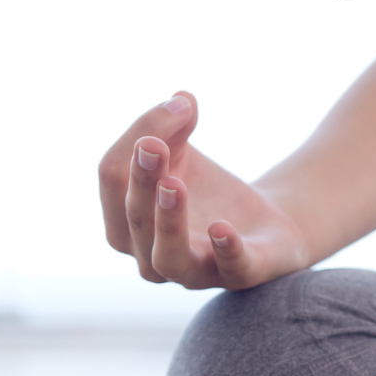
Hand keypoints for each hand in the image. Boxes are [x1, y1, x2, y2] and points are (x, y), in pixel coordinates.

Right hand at [98, 92, 310, 289]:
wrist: (263, 225)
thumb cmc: (206, 191)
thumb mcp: (183, 151)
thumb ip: (173, 123)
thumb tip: (180, 101)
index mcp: (125, 223)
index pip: (112, 180)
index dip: (136, 141)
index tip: (179, 108)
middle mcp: (150, 256)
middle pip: (133, 219)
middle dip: (141, 180)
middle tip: (153, 145)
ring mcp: (195, 272)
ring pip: (167, 257)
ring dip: (167, 221)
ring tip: (173, 185)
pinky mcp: (241, 274)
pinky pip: (230, 269)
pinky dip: (225, 249)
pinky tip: (222, 228)